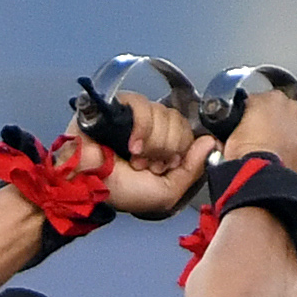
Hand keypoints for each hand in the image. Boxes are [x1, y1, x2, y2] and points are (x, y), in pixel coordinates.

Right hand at [64, 104, 212, 219]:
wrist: (86, 185)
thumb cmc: (118, 192)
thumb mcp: (165, 193)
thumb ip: (192, 170)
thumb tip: (210, 143)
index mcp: (164, 146)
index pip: (189, 133)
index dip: (181, 150)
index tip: (166, 166)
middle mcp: (153, 128)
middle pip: (179, 122)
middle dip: (165, 149)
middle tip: (148, 164)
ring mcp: (138, 114)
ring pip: (163, 114)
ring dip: (151, 143)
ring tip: (135, 158)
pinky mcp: (122, 103)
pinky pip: (144, 106)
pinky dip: (141, 129)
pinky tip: (132, 145)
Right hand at [215, 83, 296, 179]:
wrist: (260, 180)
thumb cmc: (244, 157)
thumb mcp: (230, 133)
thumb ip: (238, 122)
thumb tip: (237, 127)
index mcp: (271, 98)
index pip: (266, 101)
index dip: (259, 116)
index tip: (255, 127)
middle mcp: (293, 108)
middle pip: (287, 112)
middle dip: (280, 124)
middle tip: (267, 142)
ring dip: (295, 136)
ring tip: (281, 153)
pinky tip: (293, 162)